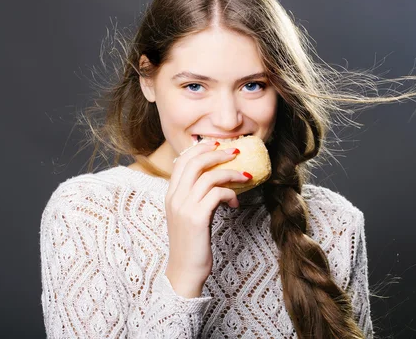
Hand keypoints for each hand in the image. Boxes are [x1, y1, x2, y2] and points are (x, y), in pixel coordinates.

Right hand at [164, 141, 250, 297]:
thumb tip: (215, 181)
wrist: (184, 272)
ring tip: (245, 177)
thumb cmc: (191, 244)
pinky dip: (230, 194)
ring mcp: (184, 207)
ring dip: (231, 173)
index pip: (182, 161)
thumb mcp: (189, 215)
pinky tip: (236, 203)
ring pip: (208, 176)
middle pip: (194, 162)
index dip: (200, 148)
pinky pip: (217, 193)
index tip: (216, 144)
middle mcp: (174, 198)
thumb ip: (195, 197)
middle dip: (217, 153)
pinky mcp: (197, 218)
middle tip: (235, 151)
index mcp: (170, 195)